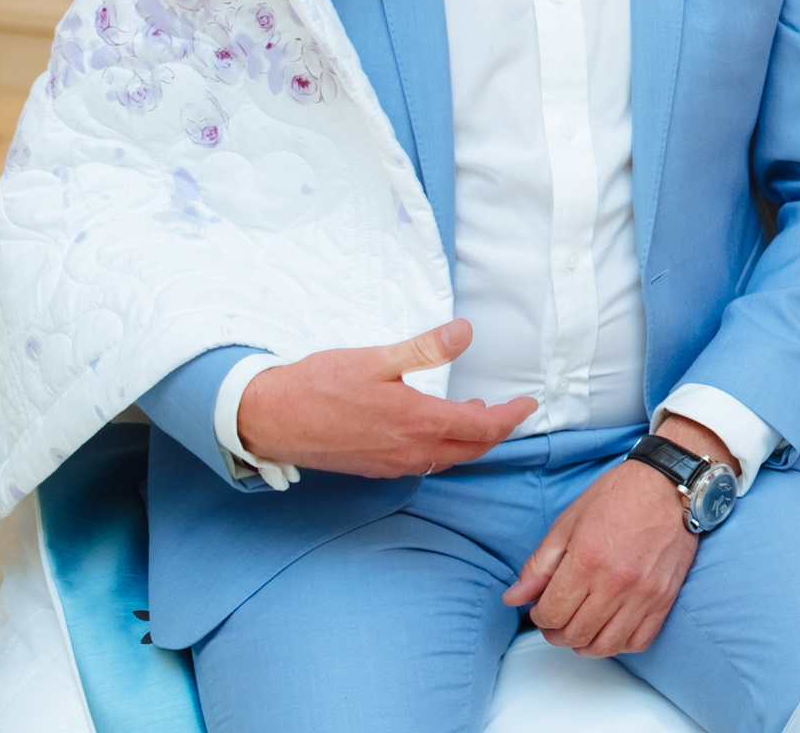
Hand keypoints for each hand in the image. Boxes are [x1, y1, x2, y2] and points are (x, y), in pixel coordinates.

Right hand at [235, 319, 535, 477]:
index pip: (483, 427)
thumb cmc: (319, 384)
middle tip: (512, 411)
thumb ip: (425, 348)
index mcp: (417, 421)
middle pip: (472, 449)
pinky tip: (436, 431)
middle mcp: (410, 450)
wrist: (270, 419)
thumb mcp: (377, 358)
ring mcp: (392, 463)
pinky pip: (424, 463)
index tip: (529, 405)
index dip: (511, 417)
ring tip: (479, 416)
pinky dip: (444, 448)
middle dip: (498, 432)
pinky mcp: (375, 467)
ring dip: (470, 441)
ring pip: (448, 458)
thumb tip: (465, 332)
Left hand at [503, 455, 700, 657]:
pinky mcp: (665, 598)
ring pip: (605, 646)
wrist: (669, 485)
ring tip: (580, 627)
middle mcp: (616, 582)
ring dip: (585, 644)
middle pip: (575, 635)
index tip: (541, 606)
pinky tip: (610, 627)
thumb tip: (513, 599)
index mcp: (587, 560)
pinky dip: (620, 644)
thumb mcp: (568, 523)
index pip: (551, 614)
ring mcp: (644, 594)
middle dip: (556, 633)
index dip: (538, 616)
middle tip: (556, 618)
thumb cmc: (617, 497)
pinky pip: (638, 642)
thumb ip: (538, 565)